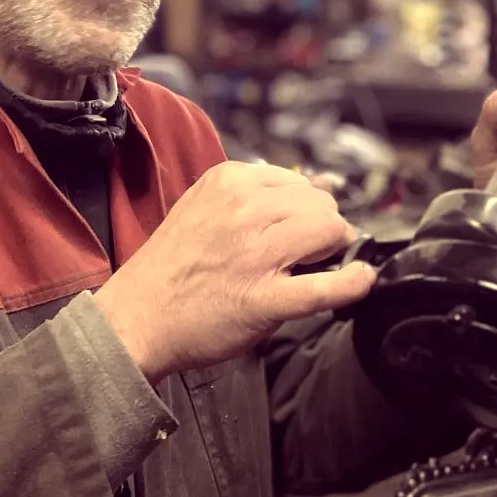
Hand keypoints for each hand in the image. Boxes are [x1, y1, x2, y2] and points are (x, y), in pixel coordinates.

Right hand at [94, 162, 375, 381]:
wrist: (136, 317)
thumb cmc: (169, 267)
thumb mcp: (201, 208)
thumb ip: (251, 194)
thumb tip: (317, 183)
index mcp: (226, 181)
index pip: (295, 180)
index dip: (303, 205)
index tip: (295, 225)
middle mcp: (242, 210)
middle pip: (319, 202)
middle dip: (322, 224)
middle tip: (309, 249)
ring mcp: (254, 254)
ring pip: (329, 230)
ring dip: (334, 248)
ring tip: (316, 264)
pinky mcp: (264, 298)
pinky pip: (327, 287)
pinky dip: (353, 283)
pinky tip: (359, 280)